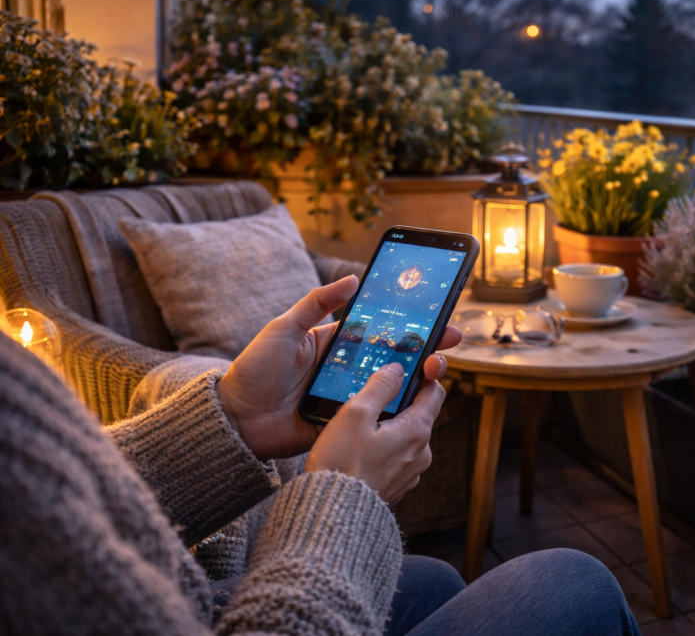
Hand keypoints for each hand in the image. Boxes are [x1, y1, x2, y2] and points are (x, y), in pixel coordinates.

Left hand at [216, 276, 461, 460]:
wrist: (235, 420)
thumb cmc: (254, 370)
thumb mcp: (284, 328)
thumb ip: (316, 303)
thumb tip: (353, 278)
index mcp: (336, 344)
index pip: (381, 331)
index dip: (409, 325)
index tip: (436, 316)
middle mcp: (347, 370)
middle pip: (394, 359)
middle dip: (425, 350)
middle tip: (448, 343)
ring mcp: (348, 399)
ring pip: (390, 390)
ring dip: (417, 381)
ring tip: (436, 370)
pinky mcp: (344, 425)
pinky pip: (374, 420)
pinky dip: (396, 414)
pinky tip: (417, 405)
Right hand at [303, 362, 444, 504]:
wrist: (332, 514)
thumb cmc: (341, 462)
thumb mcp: (356, 413)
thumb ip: (380, 386)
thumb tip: (397, 369)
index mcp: (417, 431)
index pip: (435, 392)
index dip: (423, 377)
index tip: (404, 371)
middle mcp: (422, 453)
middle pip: (419, 415)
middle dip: (399, 404)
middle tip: (370, 399)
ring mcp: (411, 473)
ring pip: (406, 437)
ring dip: (389, 428)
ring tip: (359, 428)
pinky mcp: (397, 487)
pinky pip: (396, 458)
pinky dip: (383, 449)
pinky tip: (358, 451)